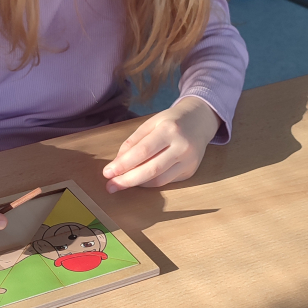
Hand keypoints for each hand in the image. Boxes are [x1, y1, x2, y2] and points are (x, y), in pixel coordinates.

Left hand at [102, 97, 219, 190]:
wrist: (200, 121)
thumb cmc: (171, 121)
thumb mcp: (151, 123)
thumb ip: (133, 141)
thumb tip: (117, 163)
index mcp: (170, 129)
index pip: (143, 151)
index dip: (123, 164)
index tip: (107, 172)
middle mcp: (182, 146)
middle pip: (151, 170)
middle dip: (127, 180)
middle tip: (110, 186)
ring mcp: (189, 161)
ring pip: (159, 180)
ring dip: (137, 184)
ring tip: (121, 183)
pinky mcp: (190, 171)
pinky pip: (166, 181)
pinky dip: (149, 182)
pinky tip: (139, 180)